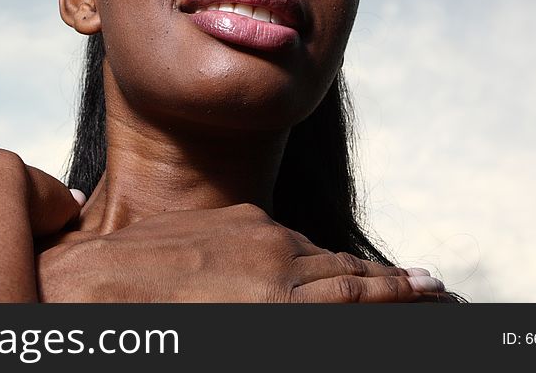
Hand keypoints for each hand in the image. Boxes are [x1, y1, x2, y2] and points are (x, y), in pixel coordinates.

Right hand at [37, 203, 445, 302]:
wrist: (93, 283)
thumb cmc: (126, 268)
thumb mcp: (180, 242)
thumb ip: (217, 248)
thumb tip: (221, 264)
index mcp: (250, 226)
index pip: (316, 253)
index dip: (356, 268)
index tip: (391, 278)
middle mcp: (274, 246)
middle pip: (345, 268)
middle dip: (393, 283)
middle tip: (438, 290)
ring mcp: (280, 279)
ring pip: (357, 286)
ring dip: (404, 293)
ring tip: (442, 299)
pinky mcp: (278, 309)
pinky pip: (347, 305)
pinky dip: (385, 302)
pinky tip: (417, 299)